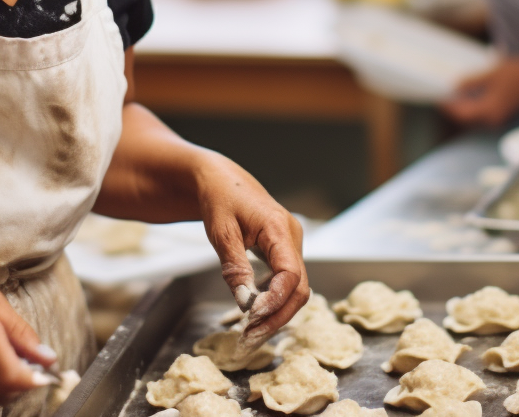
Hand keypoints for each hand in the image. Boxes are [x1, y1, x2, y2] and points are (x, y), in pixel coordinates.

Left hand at [195, 156, 309, 348]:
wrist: (220, 179)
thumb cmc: (219, 198)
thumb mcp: (221, 232)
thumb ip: (235, 267)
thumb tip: (245, 303)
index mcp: (279, 228)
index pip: (290, 274)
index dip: (275, 300)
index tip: (252, 318)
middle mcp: (292, 238)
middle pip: (299, 288)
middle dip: (277, 316)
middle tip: (249, 339)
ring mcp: (291, 245)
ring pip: (295, 289)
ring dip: (276, 314)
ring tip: (250, 334)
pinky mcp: (284, 252)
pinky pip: (286, 282)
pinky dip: (274, 302)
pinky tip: (255, 316)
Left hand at [441, 58, 518, 127]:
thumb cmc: (514, 73)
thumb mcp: (489, 75)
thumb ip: (471, 82)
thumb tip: (454, 87)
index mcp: (489, 110)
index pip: (463, 113)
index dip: (449, 107)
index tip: (438, 98)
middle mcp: (494, 118)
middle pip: (467, 118)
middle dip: (454, 108)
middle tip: (442, 97)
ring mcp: (499, 117)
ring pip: (474, 117)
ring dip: (463, 108)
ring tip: (453, 96)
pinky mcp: (502, 113)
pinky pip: (483, 114)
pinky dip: (473, 107)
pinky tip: (468, 96)